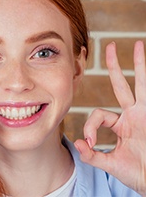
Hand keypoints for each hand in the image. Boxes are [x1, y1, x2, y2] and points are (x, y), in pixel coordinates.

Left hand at [74, 41, 145, 194]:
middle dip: (114, 66)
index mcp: (121, 123)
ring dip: (139, 64)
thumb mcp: (111, 163)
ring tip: (137, 44)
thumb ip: (93, 155)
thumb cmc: (137, 174)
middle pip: (121, 84)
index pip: (99, 114)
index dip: (90, 126)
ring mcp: (145, 113)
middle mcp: (133, 114)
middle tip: (109, 46)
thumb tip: (78, 143)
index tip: (89, 143)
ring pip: (141, 83)